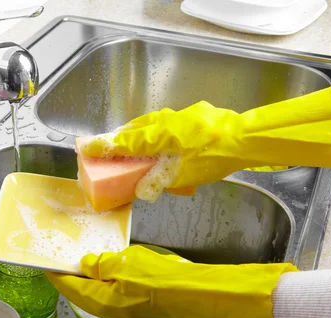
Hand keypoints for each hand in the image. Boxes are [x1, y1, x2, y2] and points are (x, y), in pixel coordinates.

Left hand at [46, 245, 298, 317]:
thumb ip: (102, 263)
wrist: (191, 294)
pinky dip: (106, 276)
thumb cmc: (156, 279)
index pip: (68, 284)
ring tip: (86, 254)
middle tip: (66, 251)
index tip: (47, 258)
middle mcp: (106, 308)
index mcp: (98, 299)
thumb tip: (87, 264)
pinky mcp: (135, 304)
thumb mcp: (126, 263)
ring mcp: (121, 308)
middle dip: (72, 272)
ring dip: (90, 274)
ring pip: (97, 290)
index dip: (57, 270)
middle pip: (81, 289)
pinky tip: (109, 263)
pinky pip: (113, 289)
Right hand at [78, 87, 330, 198]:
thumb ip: (158, 181)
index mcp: (158, 136)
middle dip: (119, 139)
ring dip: (138, 135)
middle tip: (106, 147)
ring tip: (132, 147)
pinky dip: (157, 133)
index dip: (103, 146)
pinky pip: (165, 124)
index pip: (124, 143)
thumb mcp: (183, 176)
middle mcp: (164, 122)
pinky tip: (163, 142)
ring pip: (150, 124)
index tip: (84, 146)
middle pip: (134, 130)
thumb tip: (143, 189)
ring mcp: (179, 116)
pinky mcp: (193, 116)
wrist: (245, 137)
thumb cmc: (214, 157)